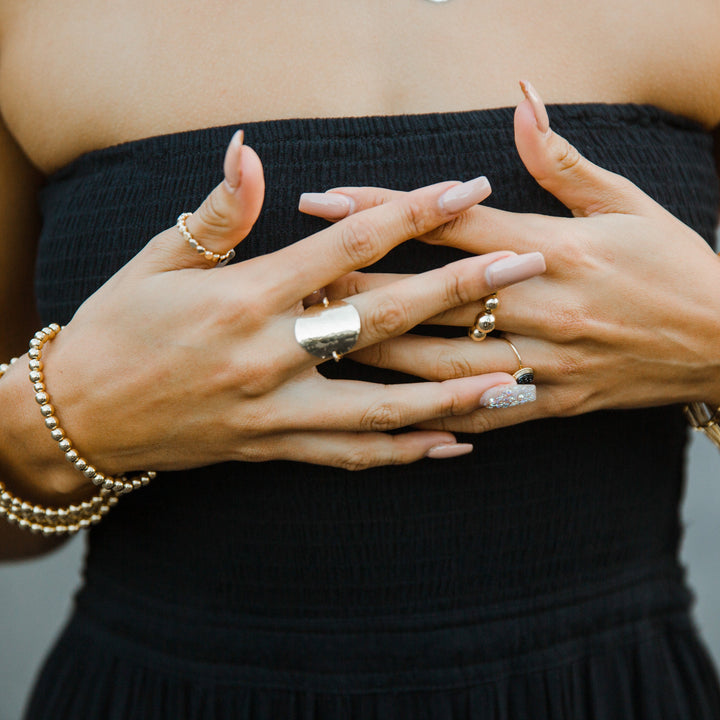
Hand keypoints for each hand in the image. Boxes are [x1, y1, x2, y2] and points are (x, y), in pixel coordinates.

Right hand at [22, 132, 548, 479]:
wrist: (81, 416)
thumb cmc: (120, 327)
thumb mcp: (159, 261)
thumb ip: (218, 213)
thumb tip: (250, 152)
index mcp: (245, 297)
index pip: (348, 248)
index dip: (411, 215)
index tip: (466, 192)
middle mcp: (268, 355)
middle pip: (383, 322)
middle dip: (461, 292)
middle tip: (527, 269)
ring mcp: (274, 409)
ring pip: (380, 406)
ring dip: (453, 392)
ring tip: (516, 380)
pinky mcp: (272, 448)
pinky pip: (350, 457)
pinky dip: (404, 452)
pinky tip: (453, 443)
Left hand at [299, 82, 719, 434]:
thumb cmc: (674, 264)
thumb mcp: (626, 202)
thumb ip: (561, 159)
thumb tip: (521, 99)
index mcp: (552, 249)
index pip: (446, 225)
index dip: (380, 210)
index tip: (324, 200)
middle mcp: (538, 307)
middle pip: (426, 295)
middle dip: (354, 283)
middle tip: (293, 274)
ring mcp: (542, 362)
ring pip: (436, 360)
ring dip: (372, 349)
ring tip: (316, 339)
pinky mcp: (550, 403)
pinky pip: (479, 411)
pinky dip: (429, 411)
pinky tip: (380, 410)